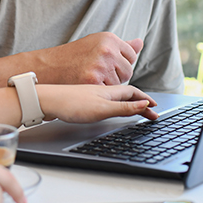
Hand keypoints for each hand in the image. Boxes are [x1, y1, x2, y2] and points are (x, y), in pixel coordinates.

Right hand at [35, 32, 143, 84]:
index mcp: (109, 39)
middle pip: (128, 71)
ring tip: (92, 78)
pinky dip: (102, 91)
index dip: (120, 63)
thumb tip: (139, 43)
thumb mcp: (97, 43)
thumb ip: (121, 46)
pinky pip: (109, 91)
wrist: (50, 67)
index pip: (131, 55)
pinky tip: (89, 85)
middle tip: (99, 73)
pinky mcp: (94, 80)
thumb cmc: (72, 56)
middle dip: (117, 75)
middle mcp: (107, 50)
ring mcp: (101, 65)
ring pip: (120, 83)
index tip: (108, 65)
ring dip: (109, 85)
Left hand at [37, 84, 158, 122]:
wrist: (46, 101)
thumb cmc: (71, 103)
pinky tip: (110, 108)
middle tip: (150, 112)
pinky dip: (116, 104)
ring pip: (116, 96)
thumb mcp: (102, 109)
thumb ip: (123, 108)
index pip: (134, 94)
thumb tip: (144, 105)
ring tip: (136, 109)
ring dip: (129, 101)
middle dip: (141, 101)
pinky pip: (106, 100)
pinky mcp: (84, 100)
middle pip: (127, 94)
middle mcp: (102, 90)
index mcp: (109, 91)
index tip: (156, 108)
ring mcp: (93, 94)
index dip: (146, 101)